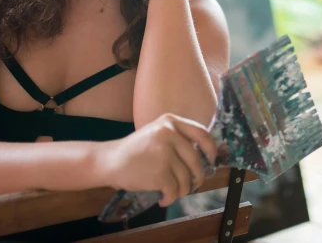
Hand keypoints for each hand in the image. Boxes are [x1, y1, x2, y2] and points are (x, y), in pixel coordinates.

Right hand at [99, 113, 217, 206]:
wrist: (110, 161)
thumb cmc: (135, 150)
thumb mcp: (157, 133)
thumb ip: (179, 138)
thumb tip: (207, 155)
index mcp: (170, 121)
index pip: (201, 133)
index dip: (211, 149)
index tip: (212, 160)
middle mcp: (169, 134)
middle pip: (196, 160)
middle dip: (197, 177)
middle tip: (193, 185)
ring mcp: (164, 153)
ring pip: (186, 178)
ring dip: (182, 190)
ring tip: (173, 192)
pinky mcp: (159, 173)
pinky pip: (174, 190)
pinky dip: (170, 198)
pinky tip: (163, 199)